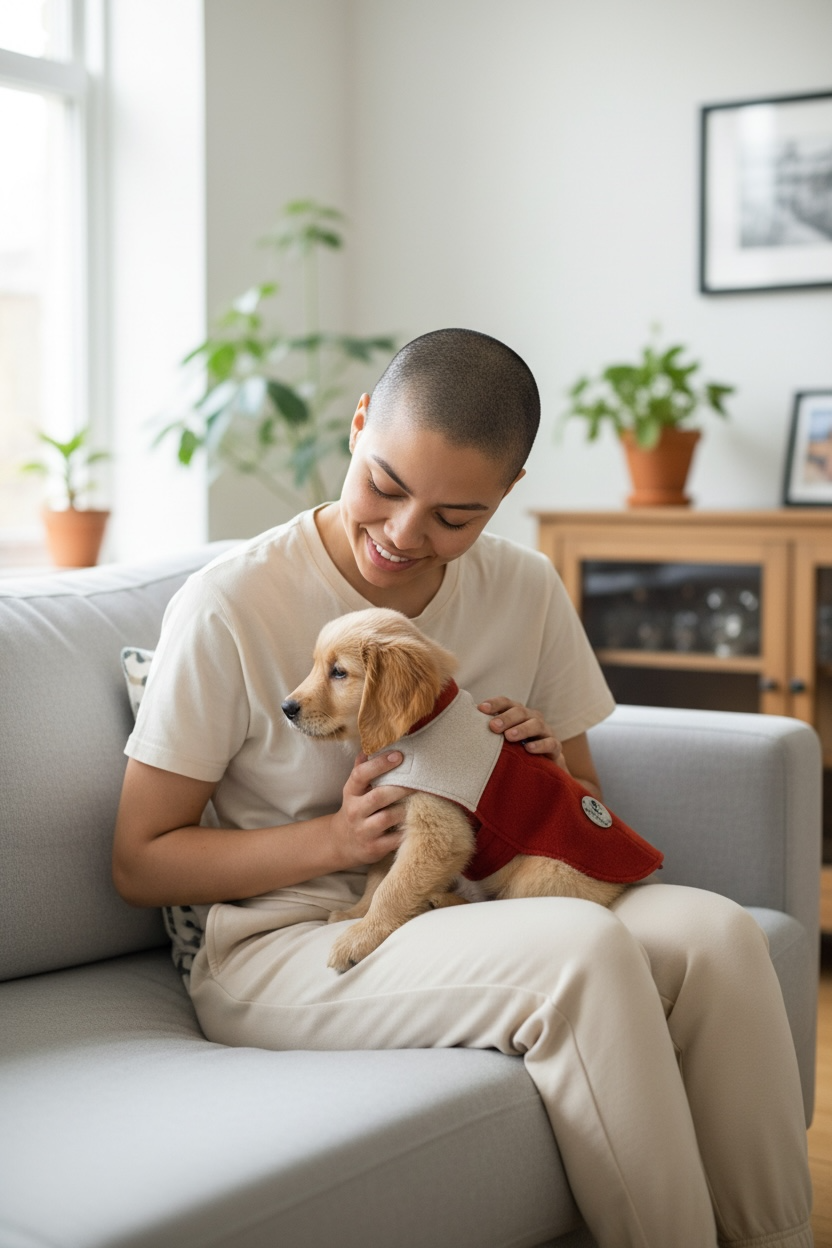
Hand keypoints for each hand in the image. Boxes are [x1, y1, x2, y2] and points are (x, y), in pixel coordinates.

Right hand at [329, 751, 409, 868]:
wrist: (341, 843)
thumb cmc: (356, 809)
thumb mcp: (354, 790)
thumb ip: (363, 769)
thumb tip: (370, 746)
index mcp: (351, 792)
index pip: (361, 775)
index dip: (379, 764)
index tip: (399, 756)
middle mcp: (355, 810)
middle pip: (378, 796)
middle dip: (401, 788)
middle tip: (419, 781)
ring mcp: (364, 831)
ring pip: (388, 818)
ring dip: (406, 809)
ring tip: (420, 802)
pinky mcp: (374, 848)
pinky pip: (395, 839)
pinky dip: (408, 831)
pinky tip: (418, 823)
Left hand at [477, 697, 567, 769]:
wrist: (544, 766)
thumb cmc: (516, 748)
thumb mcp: (502, 738)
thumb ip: (488, 730)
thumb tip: (462, 724)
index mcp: (518, 713)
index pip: (506, 703)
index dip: (494, 704)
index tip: (480, 709)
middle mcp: (532, 718)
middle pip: (520, 711)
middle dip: (506, 717)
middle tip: (493, 726)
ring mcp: (545, 731)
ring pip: (536, 724)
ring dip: (522, 729)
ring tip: (509, 737)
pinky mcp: (555, 747)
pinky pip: (550, 743)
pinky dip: (540, 745)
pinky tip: (529, 749)